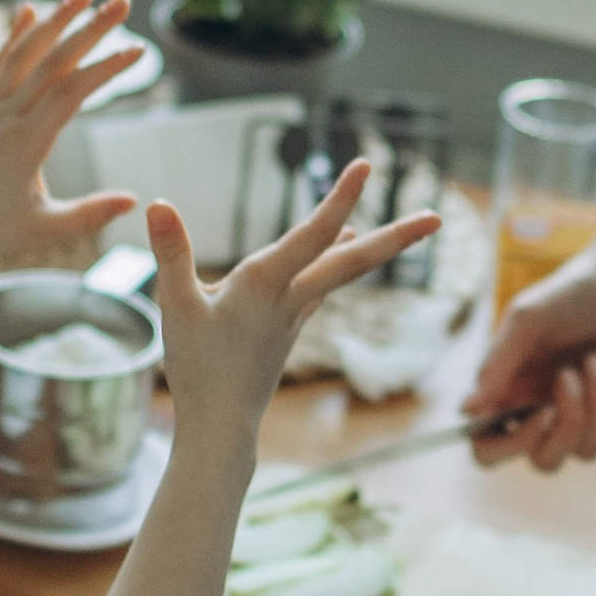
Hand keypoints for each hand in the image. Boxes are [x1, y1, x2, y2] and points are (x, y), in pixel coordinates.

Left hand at [0, 0, 144, 265]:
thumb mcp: (41, 231)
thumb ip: (88, 216)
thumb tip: (133, 200)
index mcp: (25, 144)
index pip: (71, 93)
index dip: (105, 69)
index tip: (138, 50)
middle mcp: (6, 118)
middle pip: (53, 61)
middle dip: (90, 28)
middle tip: (122, 0)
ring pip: (25, 54)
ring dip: (55, 20)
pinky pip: (1, 66)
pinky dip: (17, 36)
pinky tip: (29, 10)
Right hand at [149, 161, 441, 439]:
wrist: (221, 429)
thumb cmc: (197, 371)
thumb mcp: (175, 307)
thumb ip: (171, 254)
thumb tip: (158, 203)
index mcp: (267, 284)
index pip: (313, 231)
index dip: (341, 196)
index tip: (368, 166)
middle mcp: (290, 298)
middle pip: (355, 261)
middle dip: (397, 237)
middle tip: (437, 218)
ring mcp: (292, 319)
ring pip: (336, 275)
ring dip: (363, 250)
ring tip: (374, 229)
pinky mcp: (284, 334)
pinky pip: (317, 292)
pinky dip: (330, 269)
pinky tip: (332, 263)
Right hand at [466, 245, 595, 469]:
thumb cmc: (571, 293)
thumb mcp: (528, 319)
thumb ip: (497, 363)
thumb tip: (467, 411)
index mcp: (507, 391)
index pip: (488, 449)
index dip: (509, 447)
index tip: (540, 413)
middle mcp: (538, 410)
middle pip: (544, 462)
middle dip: (567, 427)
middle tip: (570, 377)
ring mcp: (577, 415)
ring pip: (586, 451)